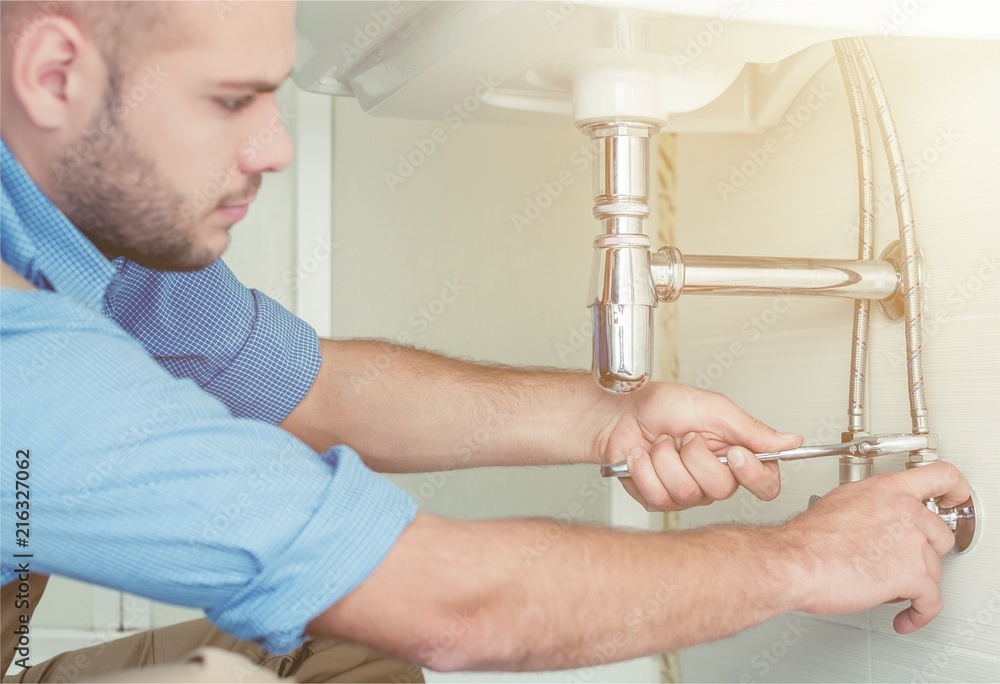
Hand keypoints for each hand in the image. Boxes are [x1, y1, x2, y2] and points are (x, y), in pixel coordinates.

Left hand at [601, 383, 802, 510]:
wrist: (618, 413)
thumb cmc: (661, 405)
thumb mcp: (713, 408)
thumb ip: (753, 429)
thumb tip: (792, 441)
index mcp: (735, 455)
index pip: (765, 483)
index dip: (753, 475)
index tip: (735, 454)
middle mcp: (713, 478)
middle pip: (722, 489)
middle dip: (695, 456)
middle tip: (684, 436)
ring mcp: (686, 493)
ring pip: (686, 492)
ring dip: (665, 459)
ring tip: (659, 442)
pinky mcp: (658, 500)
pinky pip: (658, 496)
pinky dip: (644, 468)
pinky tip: (641, 456)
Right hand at [780, 461, 969, 632]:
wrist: (793, 562)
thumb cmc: (806, 538)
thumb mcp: (839, 502)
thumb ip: (869, 505)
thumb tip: (875, 516)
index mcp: (886, 489)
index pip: (941, 476)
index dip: (956, 490)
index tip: (956, 500)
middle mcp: (904, 511)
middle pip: (941, 534)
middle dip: (924, 553)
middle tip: (906, 560)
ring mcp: (911, 543)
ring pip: (934, 570)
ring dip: (914, 584)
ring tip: (889, 588)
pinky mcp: (911, 576)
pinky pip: (930, 602)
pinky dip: (919, 614)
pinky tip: (906, 616)